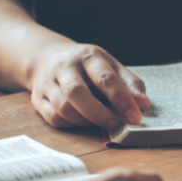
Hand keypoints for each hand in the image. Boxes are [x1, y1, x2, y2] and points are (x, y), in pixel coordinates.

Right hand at [29, 42, 150, 129]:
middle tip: (116, 124)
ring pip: (63, 107)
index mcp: (88, 56)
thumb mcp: (111, 66)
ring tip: (101, 123)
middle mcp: (65, 67)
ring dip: (85, 121)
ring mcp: (47, 82)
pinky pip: (53, 117)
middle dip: (99, 113)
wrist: (47, 57)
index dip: (122, 100)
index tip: (136, 117)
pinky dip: (71, 124)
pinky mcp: (37, 98)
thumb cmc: (88, 66)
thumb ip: (130, 84)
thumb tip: (144, 104)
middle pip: (77, 93)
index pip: (106, 79)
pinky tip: (83, 122)